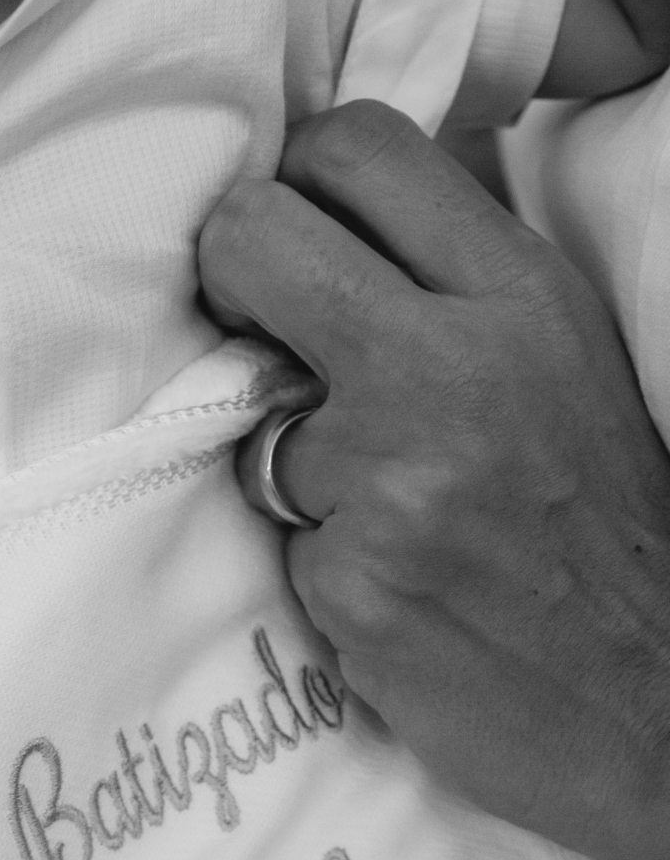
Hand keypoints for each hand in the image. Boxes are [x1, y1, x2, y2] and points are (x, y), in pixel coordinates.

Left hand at [198, 100, 669, 859]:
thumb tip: (328, 241)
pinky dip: (324, 572)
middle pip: (254, 241)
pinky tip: (402, 595)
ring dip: (302, 478)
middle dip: (232, 285)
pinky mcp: (354, 582)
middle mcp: (451, 368)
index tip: (290, 253)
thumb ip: (457, 298)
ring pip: (259, 429)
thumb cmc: (602, 540)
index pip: (354, 152)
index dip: (292, 192)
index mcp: (519, 296)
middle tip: (262, 343)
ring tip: (400, 526)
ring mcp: (394, 478)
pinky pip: (282, 546)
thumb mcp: (563, 368)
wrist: (650, 707)